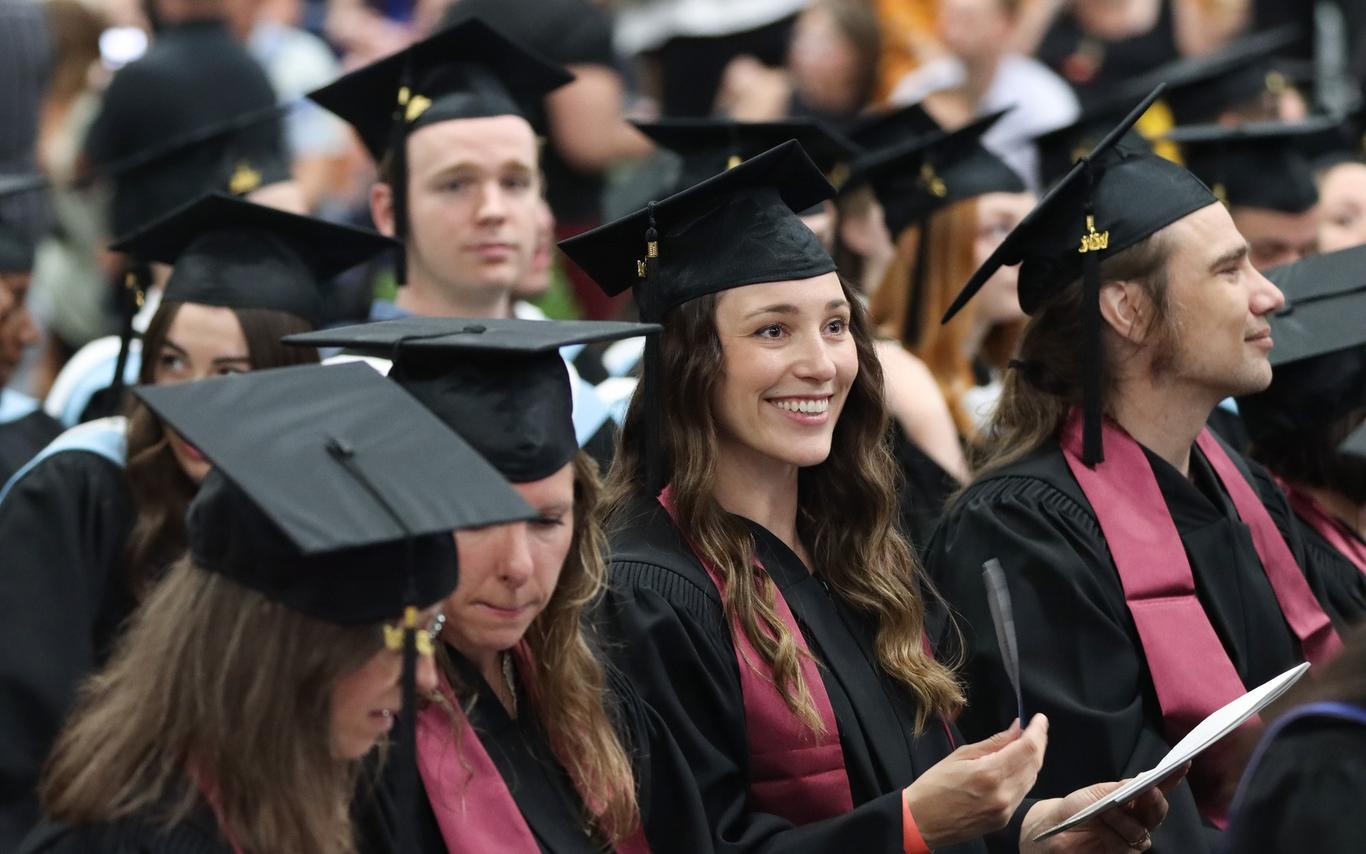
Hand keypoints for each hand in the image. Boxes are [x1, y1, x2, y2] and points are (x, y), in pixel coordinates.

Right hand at [903, 714, 1048, 847]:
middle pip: (1034, 764)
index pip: (1027, 748)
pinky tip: (1017, 766)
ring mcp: (1005, 810)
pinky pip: (1021, 793)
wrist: (922, 822)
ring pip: (1031, 779)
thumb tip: (1016, 729)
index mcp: (989, 773)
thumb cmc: (934, 786)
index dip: (1037, 731)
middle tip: (1037, 728)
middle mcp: (1003, 794)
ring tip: (1028, 744)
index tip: (1040, 718)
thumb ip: (993, 743)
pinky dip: (1023, 776)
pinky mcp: (1003, 820)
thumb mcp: (960, 756)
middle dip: (1039, 743)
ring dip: (1033, 760)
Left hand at [1019, 764, 1188, 852]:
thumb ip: (1121, 788)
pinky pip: (1128, 844)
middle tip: (1149, 791)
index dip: (1171, 779)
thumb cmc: (1075, 807)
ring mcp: (1129, 838)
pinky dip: (1117, 832)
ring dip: (1126, 819)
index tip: (1183, 764)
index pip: (1156, 789)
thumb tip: (1146, 779)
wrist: (1053, 829)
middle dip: (1155, 801)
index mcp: (1131, 800)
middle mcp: (1135, 819)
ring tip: (1108, 810)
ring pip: (1142, 830)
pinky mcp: (1121, 853)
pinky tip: (1105, 824)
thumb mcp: (1096, 793)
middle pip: (1156, 812)